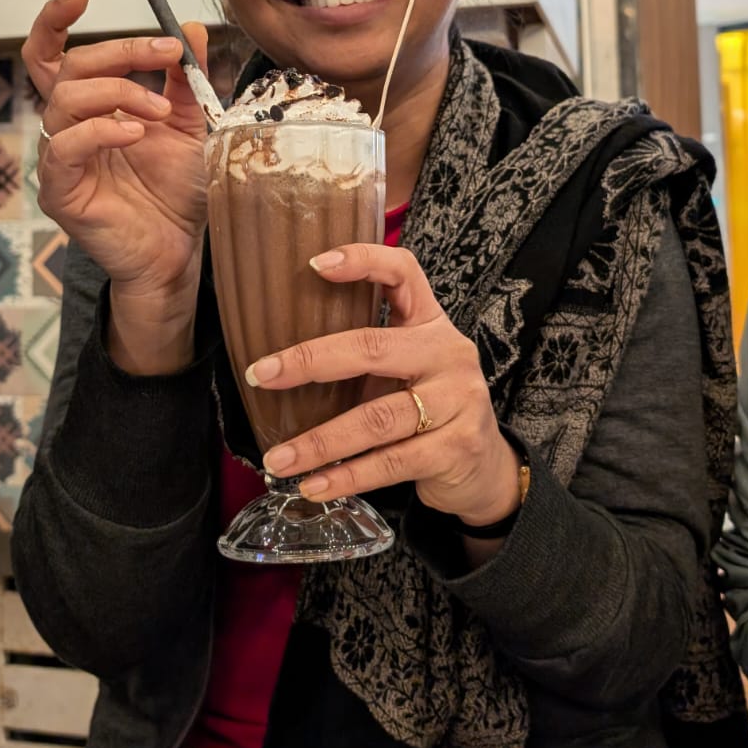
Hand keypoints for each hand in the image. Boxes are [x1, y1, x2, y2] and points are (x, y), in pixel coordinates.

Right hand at [23, 0, 210, 300]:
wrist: (181, 250)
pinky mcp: (61, 190)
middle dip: (121, 51)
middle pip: (68, 66)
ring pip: (67, 100)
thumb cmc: (178, 191)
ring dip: (120, 92)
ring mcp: (61, 158)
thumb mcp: (192, 124)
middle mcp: (69, 126)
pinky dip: (102, 130)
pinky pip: (66, 146)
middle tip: (168, 54)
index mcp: (92, 106)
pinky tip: (137, 134)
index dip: (55, 19)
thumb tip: (191, 28)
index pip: (55, 54)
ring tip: (161, 112)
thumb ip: (187, 80)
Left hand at [253, 244, 520, 525]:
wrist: (485, 468)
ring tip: (279, 458)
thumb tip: (279, 364)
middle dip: (310, 361)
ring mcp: (457, 401)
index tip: (314, 264)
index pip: (404, 272)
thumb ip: (365, 357)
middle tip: (262, 375)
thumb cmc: (429, 410)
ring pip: (376, 418)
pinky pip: (390, 462)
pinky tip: (313, 486)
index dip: (363, 261)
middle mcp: (448, 353)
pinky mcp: (456, 448)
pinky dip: (346, 476)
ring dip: (320, 441)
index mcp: (431, 323)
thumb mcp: (408, 369)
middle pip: (373, 348)